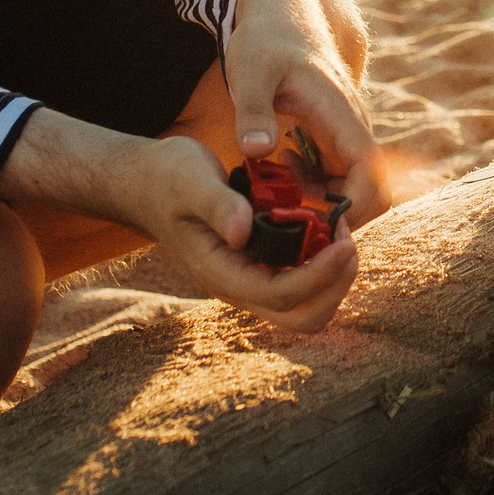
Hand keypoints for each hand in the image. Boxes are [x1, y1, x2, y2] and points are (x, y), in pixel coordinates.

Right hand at [0, 114, 363, 332]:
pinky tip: (323, 219)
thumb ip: (217, 204)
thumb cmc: (166, 178)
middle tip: (345, 238)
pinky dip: (323, 259)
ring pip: (307, 304)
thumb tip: (242, 231)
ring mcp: (251, 278)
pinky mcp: (260, 264)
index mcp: (221, 274)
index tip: (345, 240)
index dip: (320, 274)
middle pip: (303, 316)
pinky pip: (302, 278)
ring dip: (332, 274)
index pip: (282, 295)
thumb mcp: (189, 180)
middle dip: (334, 284)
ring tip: (337, 227)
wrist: (147, 181)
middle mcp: (239, 285)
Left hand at [225, 0, 388, 232]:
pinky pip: (334, 172)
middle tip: (285, 210)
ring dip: (318, 199)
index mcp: (340, 112)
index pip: (370, 174)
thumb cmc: (266, 37)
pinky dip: (311, 184)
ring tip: (275, 188)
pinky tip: (277, 171)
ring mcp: (344, 129)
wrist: (278, 8)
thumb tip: (257, 151)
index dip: (353, 206)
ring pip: (349, 183)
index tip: (314, 221)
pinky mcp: (332, 132)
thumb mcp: (250, 71)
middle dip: (332, 211)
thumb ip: (253, 111)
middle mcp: (351, 125)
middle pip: (367, 188)